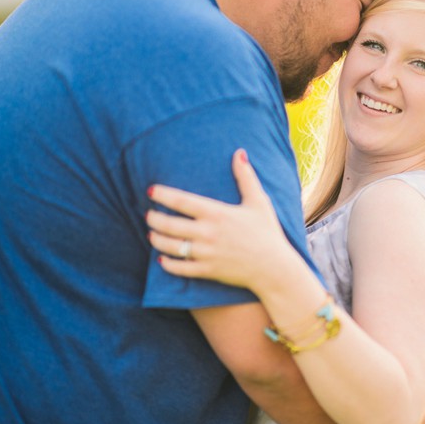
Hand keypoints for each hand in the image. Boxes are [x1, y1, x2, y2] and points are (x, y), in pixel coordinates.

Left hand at [146, 149, 291, 289]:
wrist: (274, 267)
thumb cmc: (267, 232)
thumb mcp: (258, 201)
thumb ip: (245, 177)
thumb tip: (240, 152)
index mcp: (217, 213)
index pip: (181, 201)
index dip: (163, 194)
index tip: (151, 191)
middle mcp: (208, 233)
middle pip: (170, 224)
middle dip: (154, 219)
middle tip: (149, 215)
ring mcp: (206, 253)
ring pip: (170, 246)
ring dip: (156, 240)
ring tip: (152, 234)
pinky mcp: (208, 270)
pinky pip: (180, 268)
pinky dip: (167, 264)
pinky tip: (162, 259)